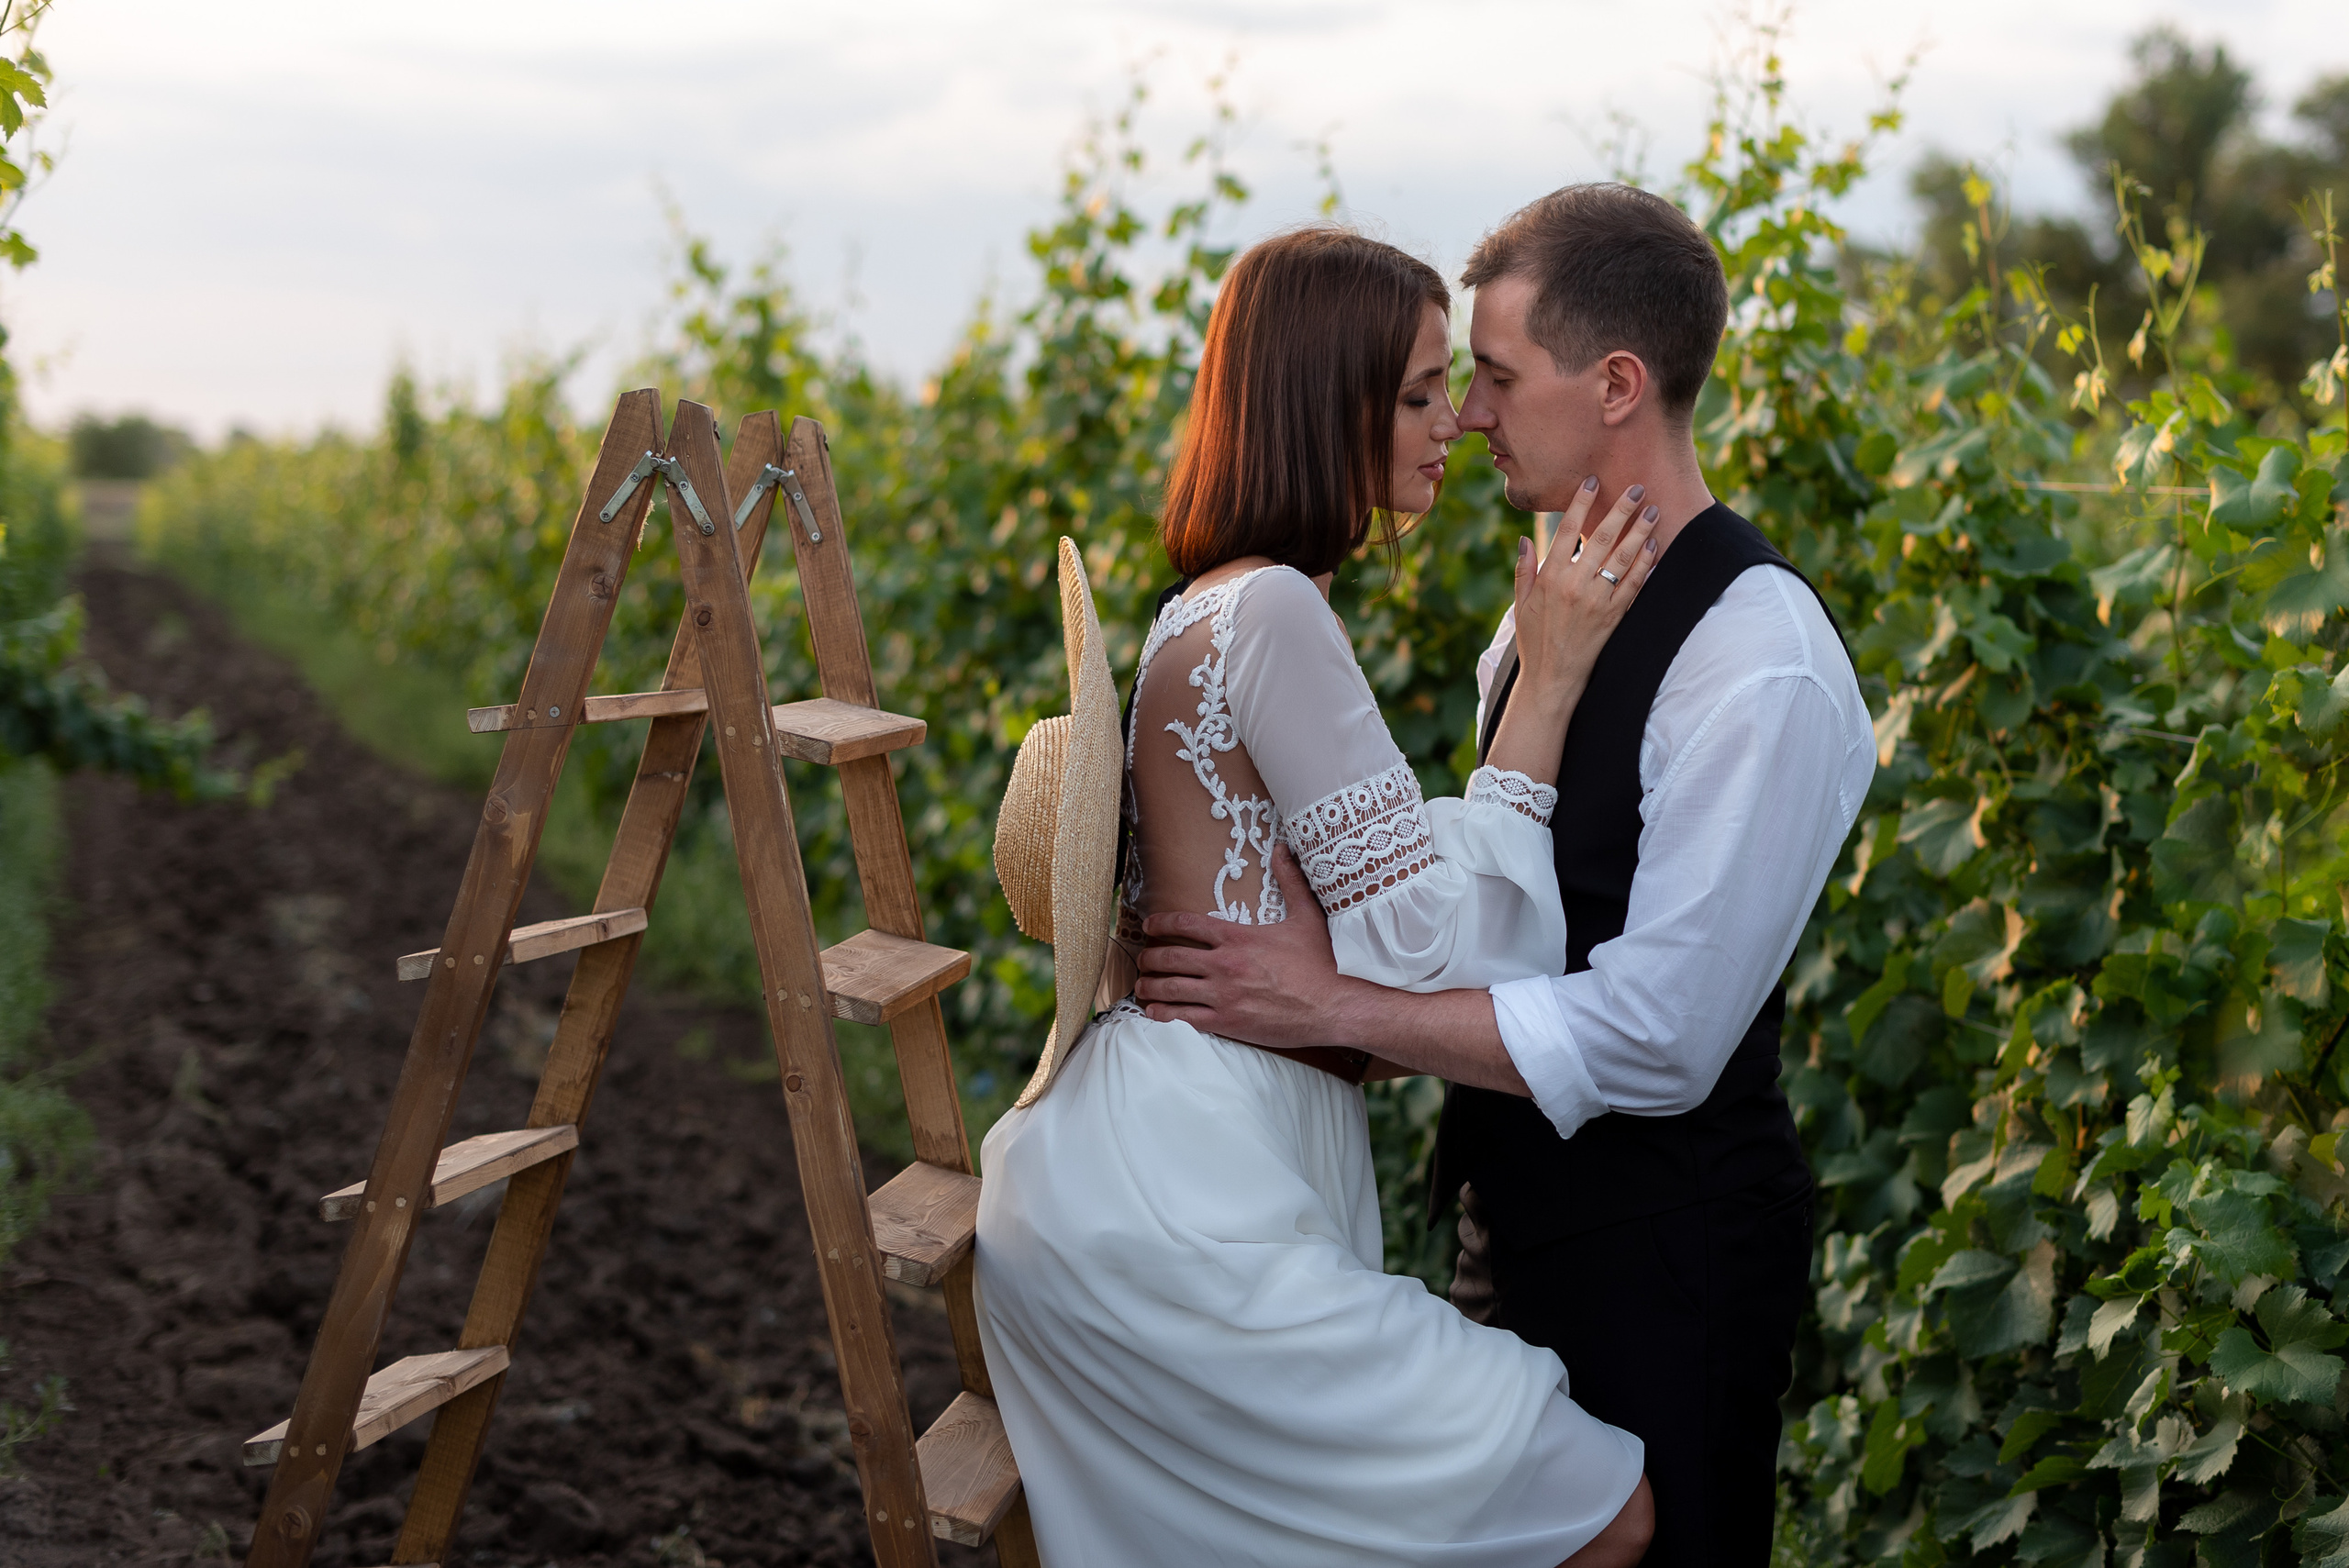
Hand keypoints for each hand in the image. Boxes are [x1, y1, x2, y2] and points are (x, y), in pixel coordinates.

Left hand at [1135, 846, 1347, 1047]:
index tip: (1150, 924)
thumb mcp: (1307, 916)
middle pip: (1171, 957)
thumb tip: (1283, 850)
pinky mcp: (1229, 1022)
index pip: (1188, 924)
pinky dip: (1164, 1014)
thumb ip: (1290, 881)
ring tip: (1142, 985)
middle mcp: (1225, 964)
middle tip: (1142, 959)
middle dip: (1150, 957)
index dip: (1162, 923)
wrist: (1336, 1004)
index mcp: (1238, 937)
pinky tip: (1154, 1012)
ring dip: (1150, 986)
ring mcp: (1224, 995)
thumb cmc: (1323, 962)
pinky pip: (1185, 1018)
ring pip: (1172, 989)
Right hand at [1484, 478, 1661, 783]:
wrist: (1552, 680)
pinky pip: (1634, 584)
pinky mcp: (1614, 616)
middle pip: (1602, 538)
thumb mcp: (1520, 604)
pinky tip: (1655, 547)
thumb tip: (1526, 538)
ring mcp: (1596, 601)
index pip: (1566, 530)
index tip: (1593, 481)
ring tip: (1655, 511)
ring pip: (1623, 558)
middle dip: (1622, 509)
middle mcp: (1574, 585)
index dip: (1581, 503)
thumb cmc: (1534, 641)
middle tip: (1638, 487)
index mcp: (1549, 578)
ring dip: (1641, 532)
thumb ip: (1524, 569)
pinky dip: (1646, 565)